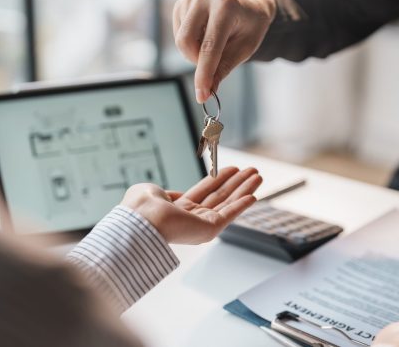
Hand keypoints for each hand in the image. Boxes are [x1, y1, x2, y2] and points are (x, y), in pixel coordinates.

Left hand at [121, 167, 261, 243]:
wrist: (142, 220)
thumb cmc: (141, 208)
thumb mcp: (150, 191)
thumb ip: (164, 191)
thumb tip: (170, 194)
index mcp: (178, 209)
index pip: (205, 191)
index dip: (220, 178)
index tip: (233, 169)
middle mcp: (192, 218)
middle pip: (221, 196)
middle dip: (238, 182)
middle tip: (252, 170)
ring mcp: (202, 225)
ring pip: (229, 203)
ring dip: (244, 189)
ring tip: (257, 175)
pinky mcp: (209, 229)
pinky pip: (230, 215)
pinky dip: (242, 205)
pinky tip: (253, 195)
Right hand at [172, 0, 276, 102]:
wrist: (250, 4)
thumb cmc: (250, 26)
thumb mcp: (245, 49)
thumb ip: (224, 68)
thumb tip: (208, 91)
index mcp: (226, 6)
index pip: (210, 46)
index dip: (204, 74)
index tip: (201, 95)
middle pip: (185, 41)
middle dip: (196, 61)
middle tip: (211, 66)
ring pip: (180, 39)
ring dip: (194, 52)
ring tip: (214, 45)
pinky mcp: (182, 3)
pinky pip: (177, 33)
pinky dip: (190, 43)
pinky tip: (204, 36)